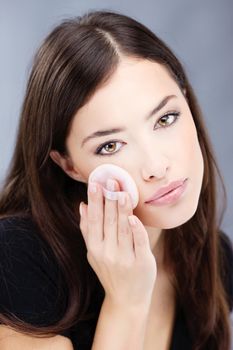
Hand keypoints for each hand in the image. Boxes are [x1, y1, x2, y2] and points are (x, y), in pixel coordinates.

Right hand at [79, 179, 156, 307]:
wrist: (127, 299)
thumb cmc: (109, 272)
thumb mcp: (93, 253)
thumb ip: (87, 230)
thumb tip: (81, 206)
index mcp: (94, 248)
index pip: (93, 219)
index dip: (94, 201)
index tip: (94, 183)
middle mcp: (107, 252)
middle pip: (107, 221)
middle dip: (108, 199)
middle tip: (110, 180)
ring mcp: (124, 258)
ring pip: (122, 228)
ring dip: (122, 209)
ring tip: (121, 191)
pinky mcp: (141, 262)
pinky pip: (139, 242)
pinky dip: (136, 229)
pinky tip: (133, 216)